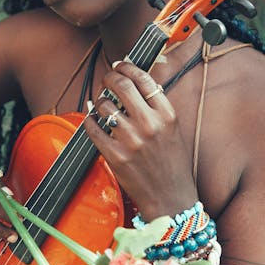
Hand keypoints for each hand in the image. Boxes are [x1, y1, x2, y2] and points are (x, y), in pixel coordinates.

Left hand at [84, 61, 197, 220]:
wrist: (171, 199)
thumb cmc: (172, 164)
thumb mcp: (174, 129)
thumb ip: (157, 106)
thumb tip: (137, 81)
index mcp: (167, 115)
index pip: (143, 79)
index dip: (127, 67)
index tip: (120, 65)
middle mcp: (150, 125)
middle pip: (121, 86)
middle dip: (109, 77)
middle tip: (107, 79)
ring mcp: (131, 141)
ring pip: (104, 106)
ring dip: (99, 101)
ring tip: (102, 104)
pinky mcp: (115, 156)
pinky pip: (93, 128)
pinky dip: (90, 120)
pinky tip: (93, 120)